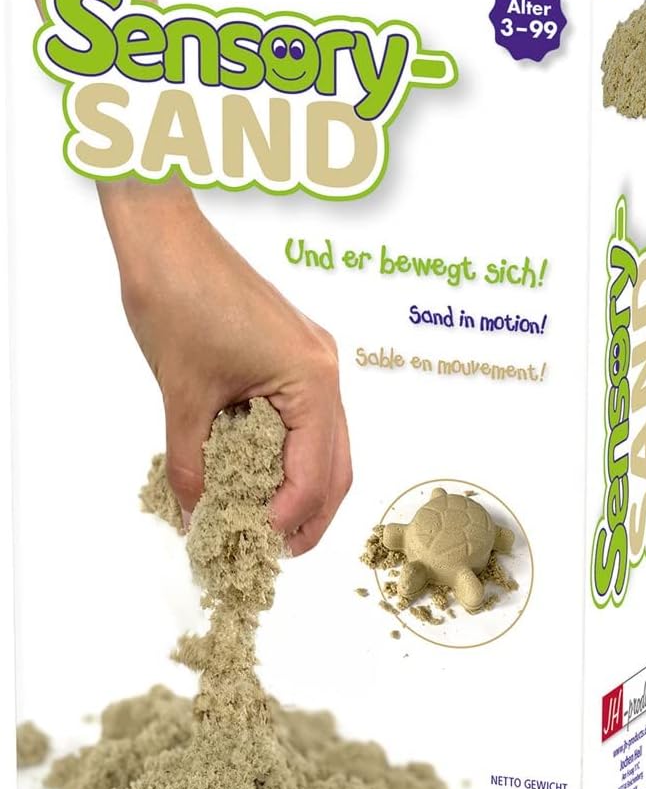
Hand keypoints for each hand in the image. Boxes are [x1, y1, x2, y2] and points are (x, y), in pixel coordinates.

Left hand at [100, 178, 351, 554]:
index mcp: (311, 378)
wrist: (166, 238)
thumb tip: (196, 514)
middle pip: (337, 462)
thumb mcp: (183, 395)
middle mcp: (325, 369)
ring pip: (326, 442)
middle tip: (276, 549)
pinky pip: (305, 416)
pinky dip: (288, 451)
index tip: (254, 543)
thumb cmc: (177, 300)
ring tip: (267, 519)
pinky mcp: (295, 353)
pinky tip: (259, 472)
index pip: (315, 470)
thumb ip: (191, 463)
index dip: (288, 516)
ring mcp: (313, 359)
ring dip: (301, 484)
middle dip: (311, 512)